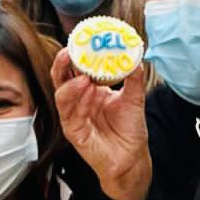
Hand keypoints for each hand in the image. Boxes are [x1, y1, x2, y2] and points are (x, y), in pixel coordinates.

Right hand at [52, 49, 149, 199]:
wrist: (132, 159)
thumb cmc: (130, 131)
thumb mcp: (134, 100)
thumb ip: (134, 79)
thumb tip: (136, 57)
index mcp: (90, 90)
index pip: (78, 68)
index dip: (78, 54)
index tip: (84, 40)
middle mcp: (79, 101)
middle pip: (62, 78)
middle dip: (63, 63)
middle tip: (71, 50)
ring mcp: (74, 116)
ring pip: (62, 95)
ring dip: (70, 82)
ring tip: (83, 74)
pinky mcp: (73, 131)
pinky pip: (70, 114)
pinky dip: (77, 100)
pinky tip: (86, 90)